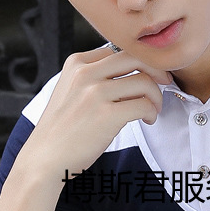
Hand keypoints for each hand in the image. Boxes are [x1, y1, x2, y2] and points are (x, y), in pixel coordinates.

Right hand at [23, 44, 172, 183]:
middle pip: (135, 58)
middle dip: (156, 70)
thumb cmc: (62, 130)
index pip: (118, 52)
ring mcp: (96, 93)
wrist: (44, 158)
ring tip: (152, 110)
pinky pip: (144, 105)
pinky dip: (151, 112)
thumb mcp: (69, 91)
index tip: (145, 77)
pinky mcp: (107, 115)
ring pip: (144, 82)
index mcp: (76, 64)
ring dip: (156, 97)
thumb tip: (132, 72)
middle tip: (165, 84)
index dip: (137, 65)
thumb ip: (93, 77)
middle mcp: (85, 74)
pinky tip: (147, 120)